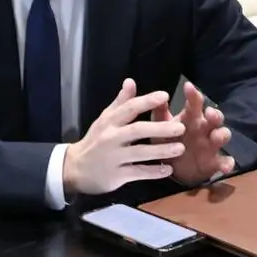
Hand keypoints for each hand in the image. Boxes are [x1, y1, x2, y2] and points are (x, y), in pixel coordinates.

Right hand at [63, 78, 185, 196]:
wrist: (76, 168)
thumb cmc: (95, 140)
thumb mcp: (104, 119)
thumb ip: (120, 102)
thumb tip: (131, 81)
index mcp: (109, 121)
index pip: (129, 108)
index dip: (147, 101)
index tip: (165, 95)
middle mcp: (111, 137)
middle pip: (137, 130)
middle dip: (159, 128)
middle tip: (180, 127)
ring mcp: (114, 157)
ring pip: (140, 153)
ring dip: (161, 150)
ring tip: (180, 148)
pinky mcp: (116, 175)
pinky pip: (138, 173)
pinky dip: (154, 172)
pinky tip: (169, 169)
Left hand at [152, 81, 234, 185]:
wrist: (173, 168)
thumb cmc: (168, 139)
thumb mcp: (161, 126)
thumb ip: (158, 111)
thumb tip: (156, 95)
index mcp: (190, 118)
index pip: (194, 103)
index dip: (193, 94)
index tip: (188, 87)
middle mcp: (203, 128)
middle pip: (214, 118)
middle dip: (215, 115)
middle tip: (210, 113)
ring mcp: (210, 145)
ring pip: (222, 136)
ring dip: (222, 135)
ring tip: (217, 136)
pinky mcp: (214, 162)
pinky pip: (224, 162)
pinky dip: (227, 164)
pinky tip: (226, 166)